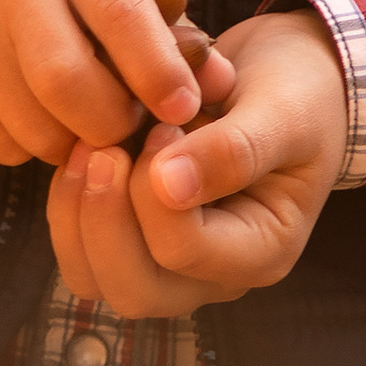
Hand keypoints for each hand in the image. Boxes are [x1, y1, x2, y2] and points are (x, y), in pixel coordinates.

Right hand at [0, 0, 234, 168]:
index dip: (157, 70)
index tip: (183, 110)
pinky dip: (34, 151)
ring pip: (36, 128)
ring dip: (76, 145)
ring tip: (90, 123)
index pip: (120, 12)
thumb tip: (219, 85)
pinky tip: (44, 119)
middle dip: (112, 122)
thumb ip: (180, 35)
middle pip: (68, 82)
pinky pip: (3, 148)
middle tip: (130, 127)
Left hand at [46, 8, 348, 315]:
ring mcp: (172, 265)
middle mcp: (213, 275)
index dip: (154, 190)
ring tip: (86, 150)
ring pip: (97, 279)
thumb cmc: (297, 92)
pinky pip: (83, 249)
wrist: (286, 76)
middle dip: (103, 220)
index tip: (164, 123)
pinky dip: (69, 205)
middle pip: (134, 290)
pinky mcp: (138, 238)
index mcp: (261, 251)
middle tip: (102, 148)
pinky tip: (81, 151)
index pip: (183, 251)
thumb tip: (168, 184)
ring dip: (76, 217)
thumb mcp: (283, 112)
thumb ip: (234, 150)